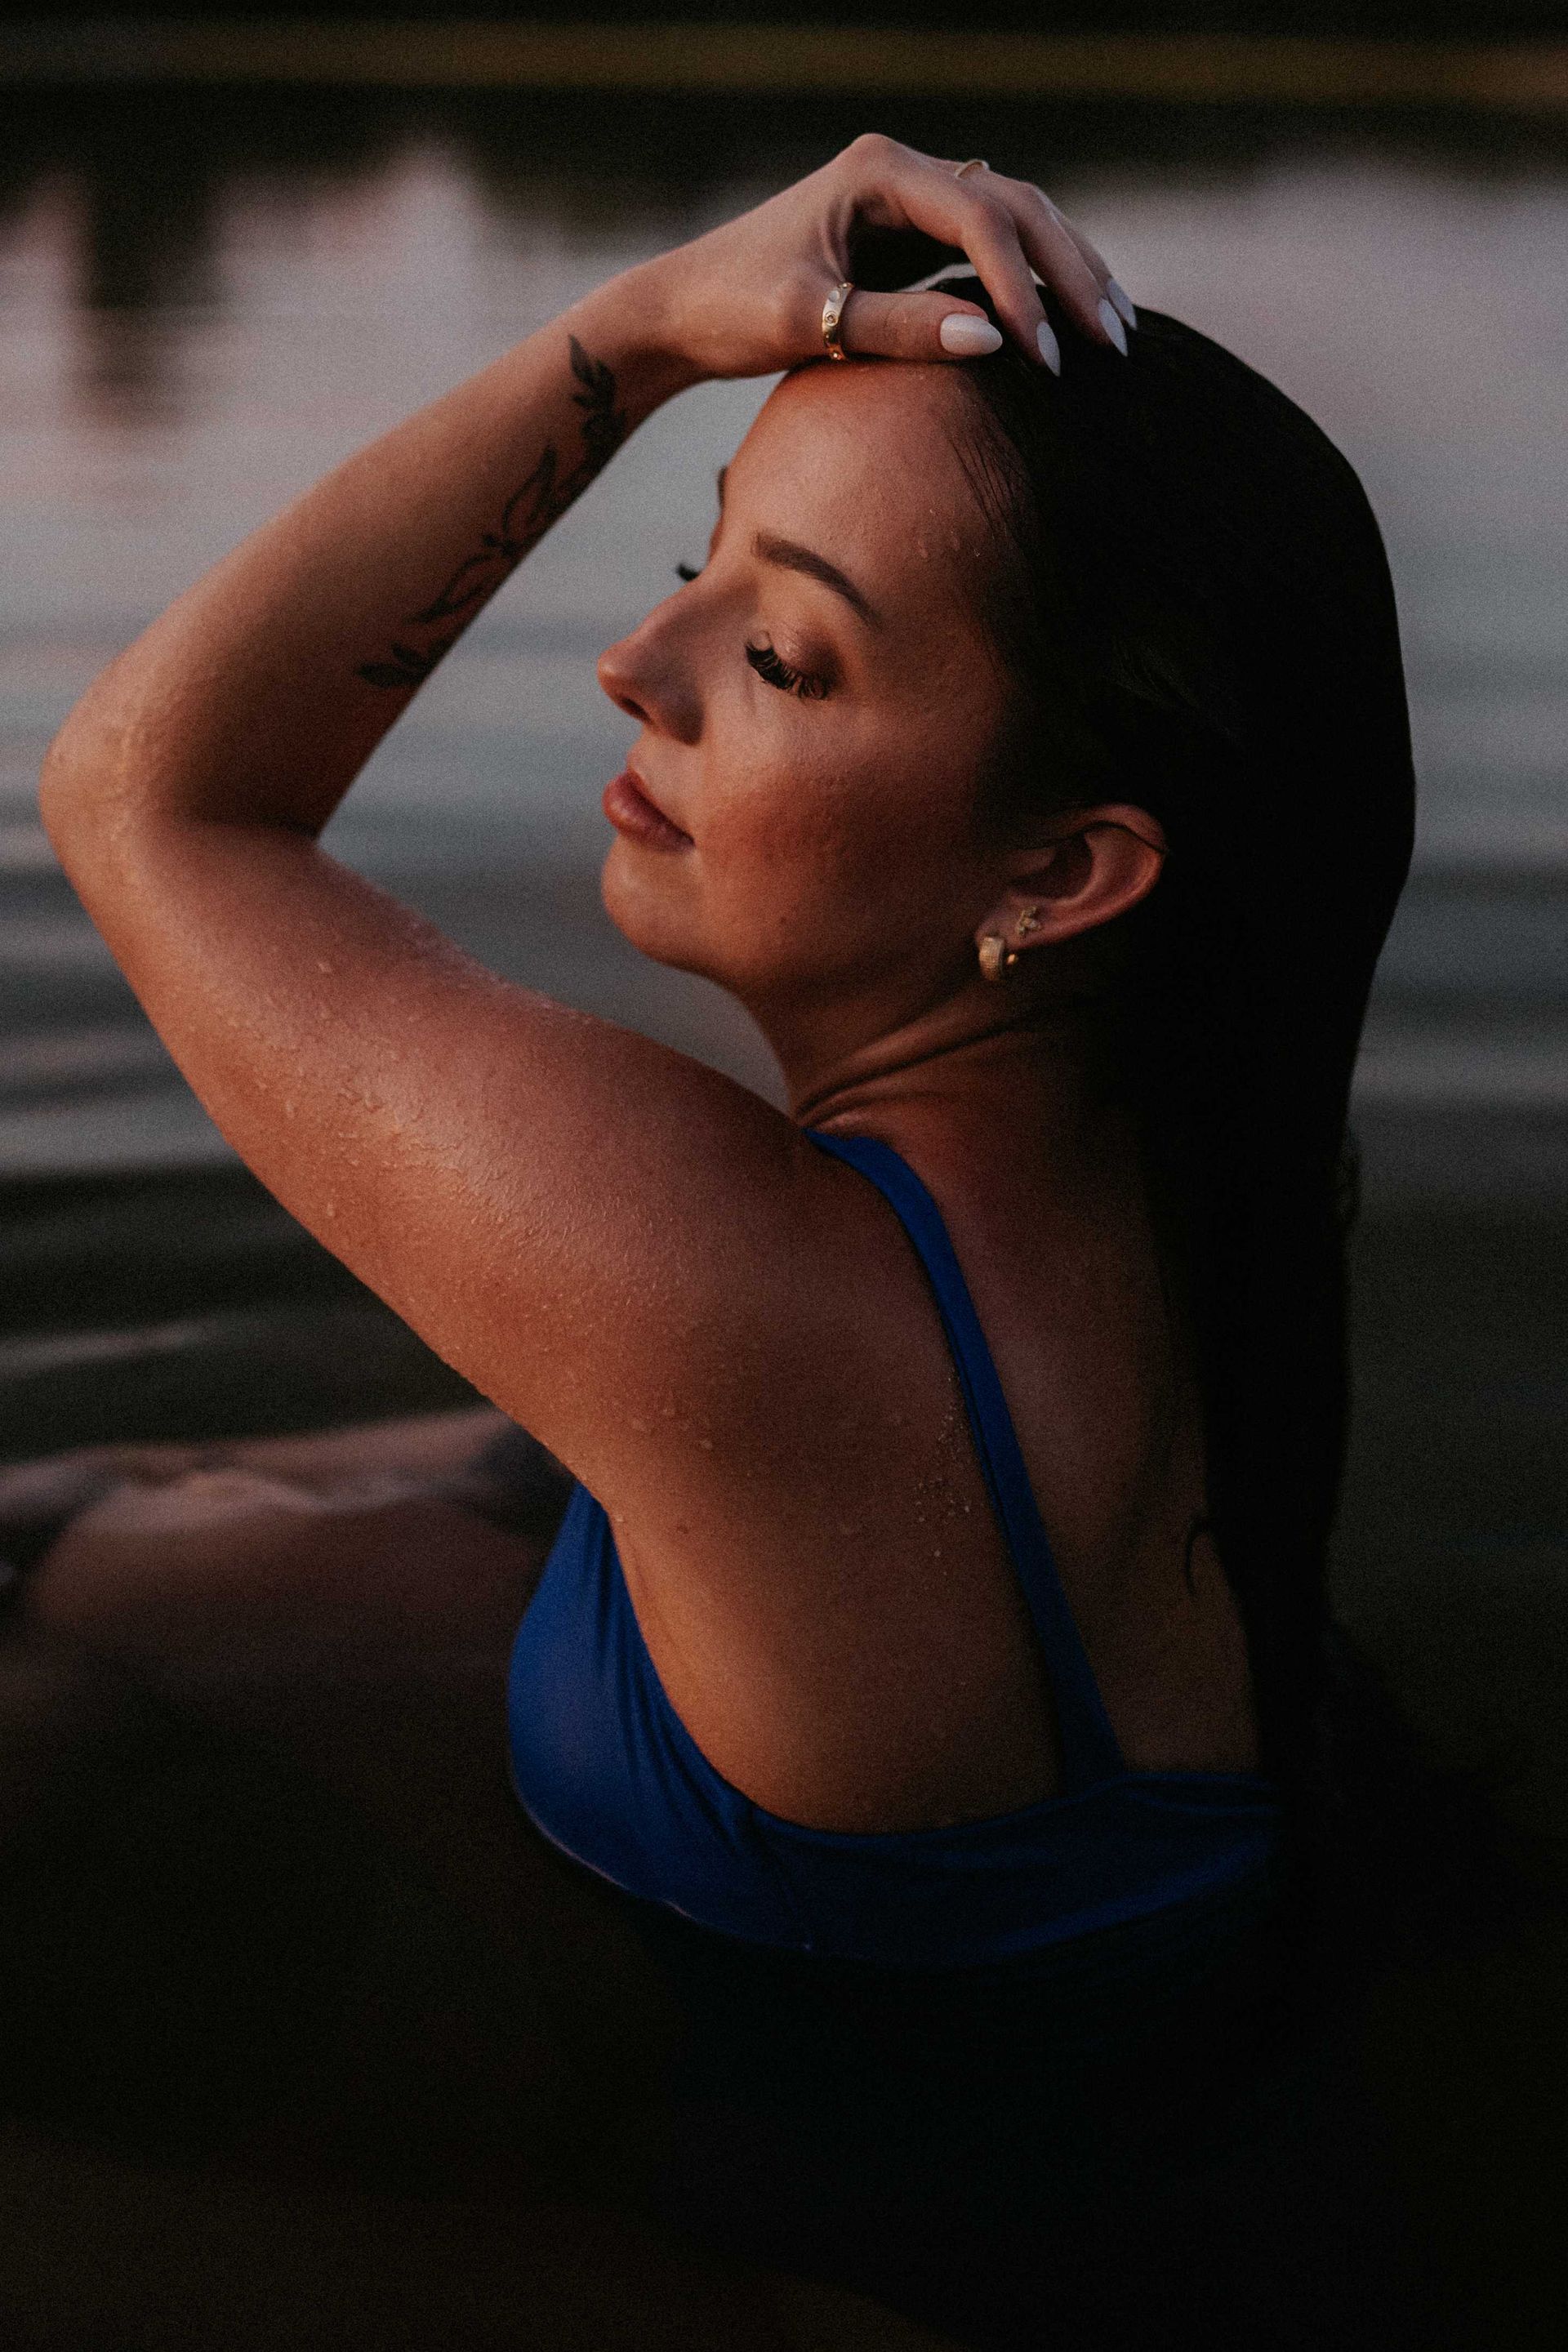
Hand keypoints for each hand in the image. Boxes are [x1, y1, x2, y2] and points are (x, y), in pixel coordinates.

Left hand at [636, 132, 1132, 383]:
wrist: (683, 311)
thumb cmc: (733, 311)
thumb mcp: (812, 324)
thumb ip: (899, 329)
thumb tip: (995, 339)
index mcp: (879, 173)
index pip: (979, 221)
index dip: (1021, 288)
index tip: (1044, 357)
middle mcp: (903, 173)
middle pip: (1017, 210)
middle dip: (1070, 273)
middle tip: (1115, 339)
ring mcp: (910, 202)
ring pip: (1015, 224)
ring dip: (1066, 273)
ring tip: (1115, 329)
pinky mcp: (910, 237)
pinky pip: (992, 251)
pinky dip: (1034, 284)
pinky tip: (1068, 323)